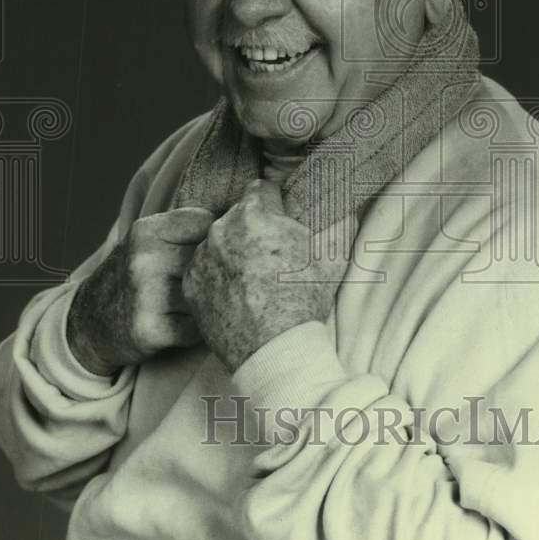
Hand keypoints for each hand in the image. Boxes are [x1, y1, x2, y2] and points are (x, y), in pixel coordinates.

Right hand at [67, 207, 213, 375]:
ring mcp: (145, 294)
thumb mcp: (149, 240)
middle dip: (218, 274)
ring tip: (199, 303)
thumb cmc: (135, 277)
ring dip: (211, 303)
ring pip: (206, 295)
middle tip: (216, 282)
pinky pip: (198, 328)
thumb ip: (188, 227)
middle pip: (209, 261)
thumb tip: (245, 217)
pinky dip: (199, 330)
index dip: (217, 239)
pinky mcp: (150, 330)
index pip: (208, 222)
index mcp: (147, 231)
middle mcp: (144, 259)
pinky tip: (186, 324)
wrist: (91, 321)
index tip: (213, 250)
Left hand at [182, 179, 339, 372]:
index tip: (282, 223)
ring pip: (218, 242)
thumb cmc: (305, 300)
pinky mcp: (191, 285)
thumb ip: (339, 224)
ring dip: (232, 252)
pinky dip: (216, 277)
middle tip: (271, 255)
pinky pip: (204, 270)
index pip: (261, 190)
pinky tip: (236, 294)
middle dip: (253, 228)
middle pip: (237, 216)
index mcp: (254, 214)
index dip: (276, 205)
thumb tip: (348, 209)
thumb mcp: (332, 257)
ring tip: (253, 279)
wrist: (275, 349)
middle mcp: (220, 230)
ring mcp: (202, 258)